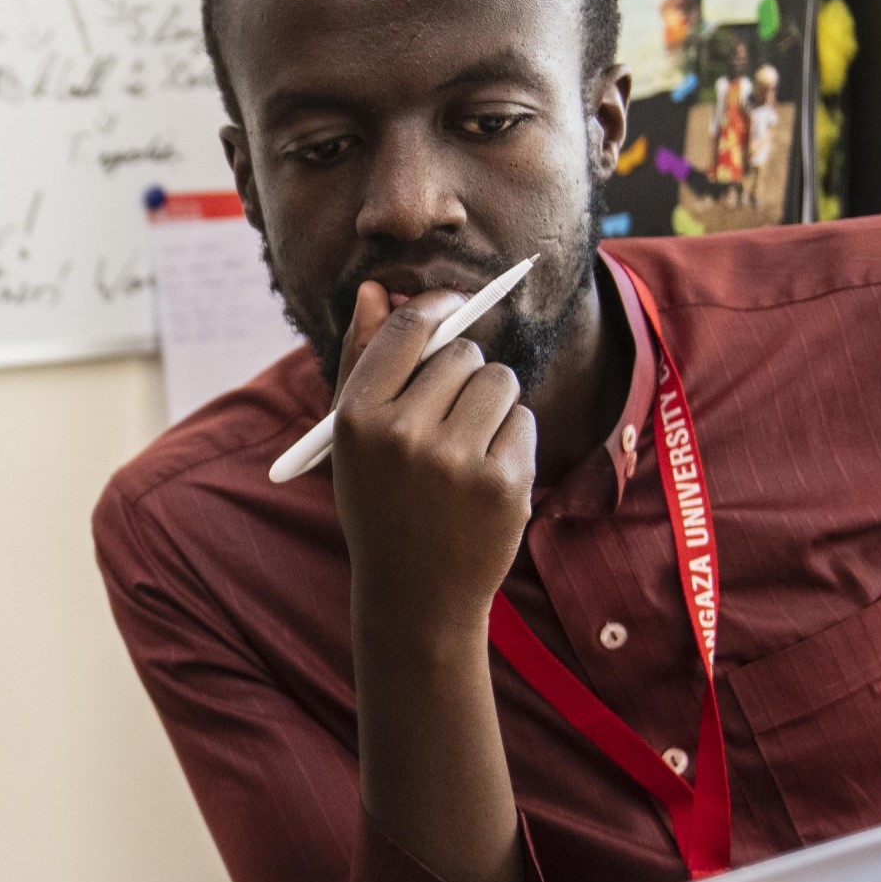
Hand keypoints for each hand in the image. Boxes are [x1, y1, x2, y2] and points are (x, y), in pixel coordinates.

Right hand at [330, 280, 537, 657]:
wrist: (414, 592)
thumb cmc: (380, 501)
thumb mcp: (355, 437)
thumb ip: (365, 360)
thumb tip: (378, 289)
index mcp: (357, 419)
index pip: (407, 331)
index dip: (435, 308)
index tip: (450, 305)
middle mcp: (404, 435)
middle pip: (463, 352)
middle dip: (463, 371)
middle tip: (448, 411)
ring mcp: (457, 461)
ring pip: (500, 380)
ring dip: (493, 401)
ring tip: (468, 442)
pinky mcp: (504, 483)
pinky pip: (525, 421)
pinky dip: (512, 440)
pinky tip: (485, 475)